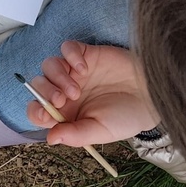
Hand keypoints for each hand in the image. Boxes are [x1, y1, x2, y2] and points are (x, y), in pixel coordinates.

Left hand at [26, 41, 157, 146]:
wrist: (150, 97)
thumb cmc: (125, 117)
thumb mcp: (100, 132)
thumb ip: (75, 135)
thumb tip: (49, 139)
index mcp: (66, 113)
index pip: (37, 109)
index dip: (35, 110)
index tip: (45, 115)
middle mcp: (66, 90)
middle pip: (39, 84)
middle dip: (44, 92)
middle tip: (61, 100)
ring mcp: (74, 71)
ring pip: (50, 65)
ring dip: (57, 77)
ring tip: (76, 89)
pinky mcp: (85, 54)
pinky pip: (67, 48)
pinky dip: (70, 56)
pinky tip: (84, 68)